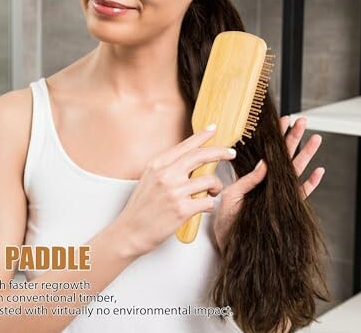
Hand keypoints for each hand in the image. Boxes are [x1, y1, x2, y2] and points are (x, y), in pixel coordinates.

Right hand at [112, 126, 233, 257]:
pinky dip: (210, 205)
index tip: (213, 129)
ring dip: (216, 186)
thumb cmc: (140, 208)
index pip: (185, 145)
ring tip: (213, 192)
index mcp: (157, 165)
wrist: (129, 232)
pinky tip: (204, 207)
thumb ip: (166, 167)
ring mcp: (174, 192)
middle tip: (231, 153)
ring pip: (209, 180)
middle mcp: (166, 175)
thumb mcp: (148, 179)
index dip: (202, 136)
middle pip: (200, 156)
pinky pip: (208, 202)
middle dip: (220, 152)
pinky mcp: (182, 210)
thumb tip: (188, 158)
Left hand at [213, 116, 325, 254]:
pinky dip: (310, 184)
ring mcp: (278, 196)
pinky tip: (318, 171)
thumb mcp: (231, 195)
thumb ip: (248, 180)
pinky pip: (300, 195)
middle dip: (294, 138)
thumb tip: (264, 163)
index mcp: (254, 178)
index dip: (276, 136)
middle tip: (302, 121)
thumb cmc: (224, 221)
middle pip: (285, 157)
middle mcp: (268, 184)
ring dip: (306, 155)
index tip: (284, 120)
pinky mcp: (284, 210)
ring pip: (295, 171)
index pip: (268, 152)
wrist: (229, 246)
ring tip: (315, 138)